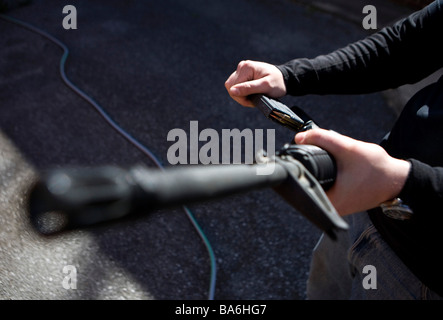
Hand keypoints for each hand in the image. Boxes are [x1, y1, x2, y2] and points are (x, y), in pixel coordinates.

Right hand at [225, 60, 286, 106]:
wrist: (283, 79)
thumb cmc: (277, 83)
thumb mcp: (265, 87)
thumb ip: (248, 88)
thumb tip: (232, 91)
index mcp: (246, 67)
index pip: (233, 87)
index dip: (242, 97)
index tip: (253, 101)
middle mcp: (242, 66)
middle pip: (230, 87)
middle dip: (241, 97)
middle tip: (254, 99)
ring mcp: (241, 70)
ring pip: (232, 88)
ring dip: (241, 96)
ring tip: (254, 96)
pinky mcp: (242, 74)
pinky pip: (235, 86)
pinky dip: (242, 93)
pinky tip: (252, 93)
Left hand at [295, 129, 410, 215]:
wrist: (398, 179)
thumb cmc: (378, 168)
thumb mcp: (348, 148)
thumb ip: (323, 139)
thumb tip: (300, 137)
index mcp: (329, 201)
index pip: (302, 182)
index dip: (298, 165)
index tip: (298, 153)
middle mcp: (331, 207)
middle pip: (308, 182)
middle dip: (311, 165)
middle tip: (322, 155)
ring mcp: (337, 206)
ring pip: (318, 183)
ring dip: (320, 170)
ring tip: (332, 160)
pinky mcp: (342, 201)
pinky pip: (327, 185)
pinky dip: (328, 174)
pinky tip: (336, 166)